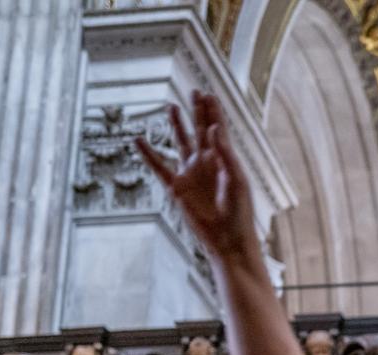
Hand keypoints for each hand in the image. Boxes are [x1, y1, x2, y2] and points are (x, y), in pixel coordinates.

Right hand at [136, 91, 255, 261]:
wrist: (228, 240)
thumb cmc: (239, 213)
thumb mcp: (237, 181)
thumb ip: (226, 154)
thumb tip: (213, 129)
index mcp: (225, 160)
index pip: (218, 130)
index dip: (214, 112)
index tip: (208, 94)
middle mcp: (207, 163)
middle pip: (200, 130)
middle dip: (198, 111)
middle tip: (194, 91)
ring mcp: (191, 174)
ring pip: (181, 143)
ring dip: (176, 125)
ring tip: (171, 106)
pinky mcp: (177, 188)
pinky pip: (159, 167)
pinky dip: (148, 154)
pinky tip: (139, 140)